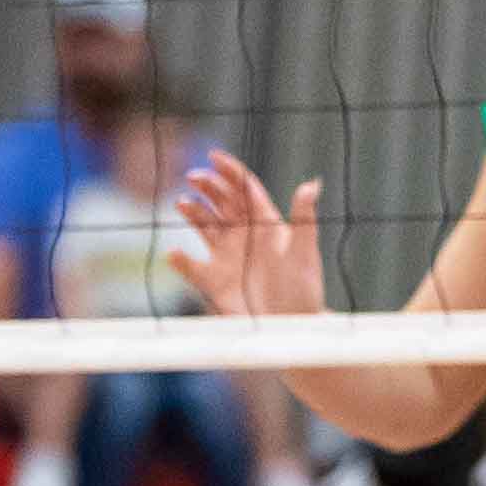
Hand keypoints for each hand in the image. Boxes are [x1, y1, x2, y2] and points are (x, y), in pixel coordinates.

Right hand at [167, 152, 327, 319]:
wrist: (292, 330)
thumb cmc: (304, 291)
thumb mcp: (304, 252)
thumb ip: (304, 218)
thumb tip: (312, 184)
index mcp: (266, 224)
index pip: (245, 190)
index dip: (229, 171)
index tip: (213, 156)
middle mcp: (244, 237)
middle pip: (221, 203)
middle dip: (207, 187)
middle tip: (194, 177)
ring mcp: (227, 258)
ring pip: (203, 227)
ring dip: (192, 213)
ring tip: (181, 204)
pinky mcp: (214, 282)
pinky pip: (191, 266)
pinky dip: (180, 260)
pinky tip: (174, 254)